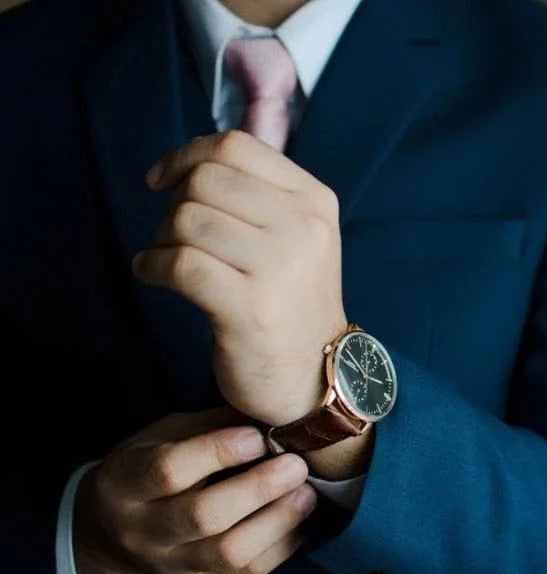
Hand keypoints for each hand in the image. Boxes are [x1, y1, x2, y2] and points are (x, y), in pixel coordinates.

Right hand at [74, 408, 315, 573]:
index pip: (169, 471)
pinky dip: (281, 545)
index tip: (258, 436)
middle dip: (258, 489)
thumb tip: (268, 408)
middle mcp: (142, 531)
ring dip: (277, 521)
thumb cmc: (152, 467)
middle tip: (296, 466)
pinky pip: (247, 573)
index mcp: (126, 484)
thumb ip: (212, 425)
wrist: (117, 530)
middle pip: (202, 517)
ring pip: (228, 553)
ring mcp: (170, 565)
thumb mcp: (166, 435)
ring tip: (306, 494)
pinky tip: (299, 520)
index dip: (218, 451)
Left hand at [133, 131, 347, 425]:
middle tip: (176, 236)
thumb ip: (258, 194)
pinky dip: (152, 267)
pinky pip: (178, 264)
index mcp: (315, 201)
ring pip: (187, 220)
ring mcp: (279, 266)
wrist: (315, 376)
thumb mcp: (298, 236)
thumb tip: (188, 162)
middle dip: (175, 204)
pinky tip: (154, 276)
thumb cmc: (291, 301)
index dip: (187, 155)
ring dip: (162, 239)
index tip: (163, 180)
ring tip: (169, 261)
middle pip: (206, 180)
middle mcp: (304, 227)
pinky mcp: (248, 305)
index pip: (237, 147)